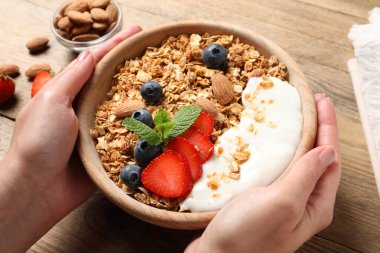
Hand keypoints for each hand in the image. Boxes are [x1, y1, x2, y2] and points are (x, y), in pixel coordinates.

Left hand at [0, 26, 140, 252]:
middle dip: (135, 68)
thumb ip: (73, 78)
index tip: (138, 32)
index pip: (97, 63)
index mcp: (71, 93)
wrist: (38, 190)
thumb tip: (91, 54)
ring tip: (166, 83)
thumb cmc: (39, 142)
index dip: (117, 46)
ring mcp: (99, 130)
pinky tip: (161, 122)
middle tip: (159, 56)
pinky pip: (130, 137)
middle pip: (115, 83)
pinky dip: (144, 129)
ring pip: (126, 109)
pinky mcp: (109, 152)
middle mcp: (86, 109)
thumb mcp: (52, 101)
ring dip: (144, 97)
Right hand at [186, 94, 340, 252]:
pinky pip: (277, 169)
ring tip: (292, 116)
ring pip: (296, 162)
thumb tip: (328, 150)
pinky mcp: (263, 199)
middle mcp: (303, 202)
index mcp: (315, 204)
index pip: (329, 158)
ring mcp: (282, 201)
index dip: (327, 126)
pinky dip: (277, 151)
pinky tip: (269, 142)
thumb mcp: (281, 203)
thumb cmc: (247, 236)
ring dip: (296, 138)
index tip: (321, 100)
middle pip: (316, 158)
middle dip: (315, 128)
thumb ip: (306, 176)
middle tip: (309, 103)